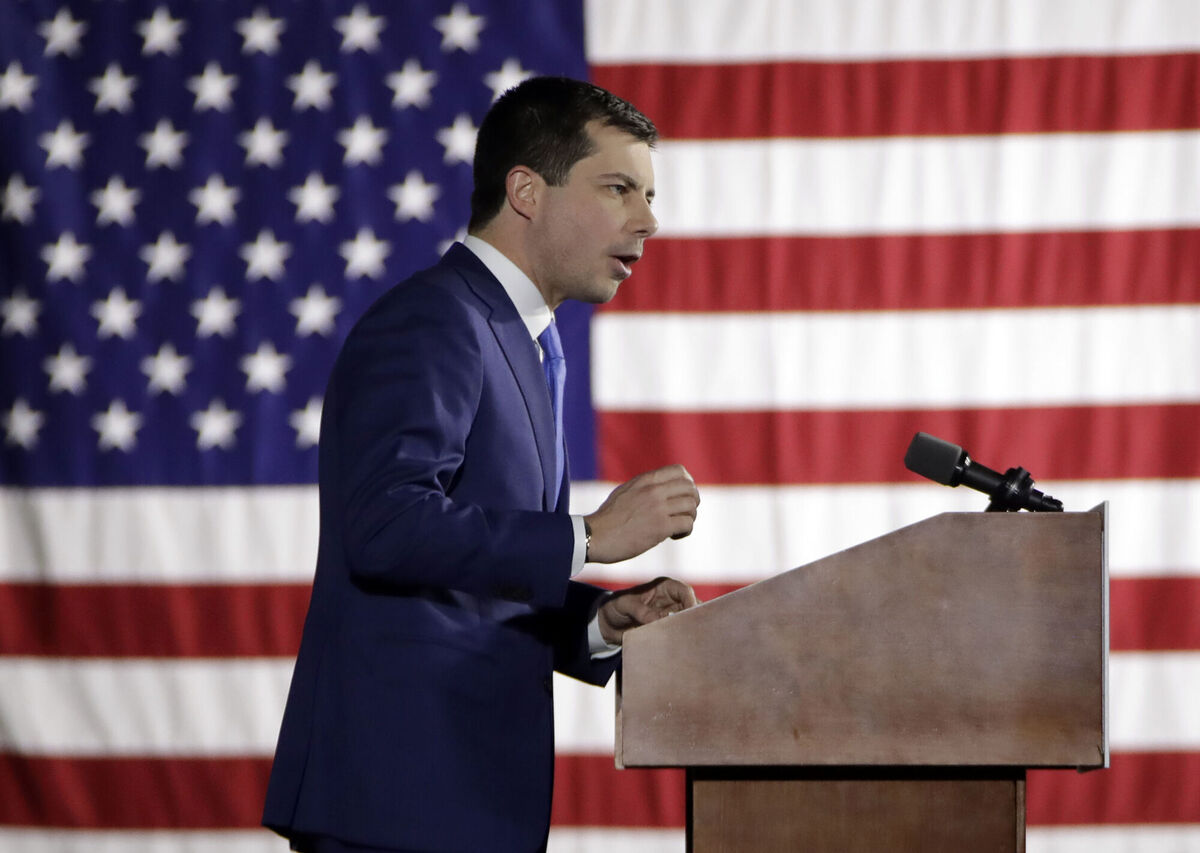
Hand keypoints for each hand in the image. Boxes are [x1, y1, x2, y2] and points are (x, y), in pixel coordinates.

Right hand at [584, 464, 698, 563]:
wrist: (594, 535)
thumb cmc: (607, 518)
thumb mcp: (625, 492)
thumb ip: (643, 487)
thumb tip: (660, 488)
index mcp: (645, 480)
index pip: (680, 471)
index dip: (687, 484)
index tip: (681, 497)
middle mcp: (654, 491)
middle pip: (690, 488)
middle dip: (692, 502)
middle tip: (683, 514)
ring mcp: (658, 508)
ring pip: (691, 506)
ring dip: (690, 518)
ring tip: (678, 527)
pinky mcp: (660, 527)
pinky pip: (687, 524)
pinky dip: (685, 531)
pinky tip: (674, 536)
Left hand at [597, 576, 699, 645]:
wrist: (608, 624)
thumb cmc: (616, 606)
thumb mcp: (625, 605)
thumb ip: (641, 611)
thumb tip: (659, 620)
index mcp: (664, 586)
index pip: (684, 591)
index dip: (691, 602)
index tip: (690, 618)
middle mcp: (672, 599)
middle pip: (692, 607)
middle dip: (693, 619)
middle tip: (691, 633)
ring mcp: (672, 615)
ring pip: (689, 621)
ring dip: (688, 630)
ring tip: (686, 641)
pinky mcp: (669, 629)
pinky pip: (680, 633)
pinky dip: (681, 639)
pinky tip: (680, 647)